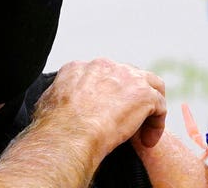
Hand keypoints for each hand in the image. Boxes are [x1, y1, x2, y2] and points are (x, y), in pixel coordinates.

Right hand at [37, 59, 166, 153]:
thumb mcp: (48, 102)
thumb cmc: (54, 126)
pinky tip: (147, 140)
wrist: (70, 134)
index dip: (110, 94)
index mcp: (80, 67)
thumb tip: (58, 100)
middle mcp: (105, 66)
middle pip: (129, 76)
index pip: (104, 74)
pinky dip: (156, 124)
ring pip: (150, 86)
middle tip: (127, 121)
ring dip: (149, 107)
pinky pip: (159, 106)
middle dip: (131, 97)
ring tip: (143, 130)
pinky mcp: (144, 94)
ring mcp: (127, 77)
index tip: (107, 112)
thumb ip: (58, 96)